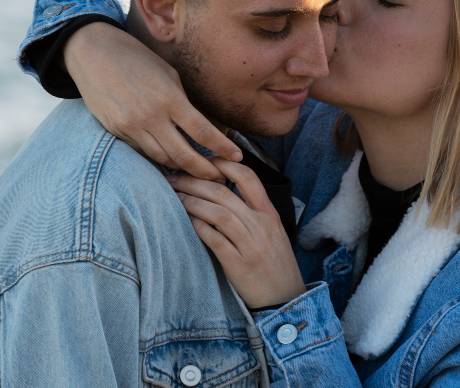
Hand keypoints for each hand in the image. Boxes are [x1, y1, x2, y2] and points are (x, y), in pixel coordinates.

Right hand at [63, 22, 241, 179]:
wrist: (94, 54)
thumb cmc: (137, 59)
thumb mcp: (168, 74)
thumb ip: (184, 102)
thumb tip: (203, 127)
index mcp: (169, 98)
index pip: (203, 132)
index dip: (223, 148)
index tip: (237, 157)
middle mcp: (150, 116)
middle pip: (183, 156)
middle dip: (205, 170)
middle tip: (219, 177)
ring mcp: (131, 127)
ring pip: (162, 158)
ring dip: (181, 168)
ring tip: (197, 171)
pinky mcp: (117, 132)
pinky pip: (143, 152)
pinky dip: (158, 158)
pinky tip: (170, 161)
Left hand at [169, 159, 306, 308]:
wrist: (286, 300)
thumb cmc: (274, 264)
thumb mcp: (272, 232)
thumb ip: (252, 212)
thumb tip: (221, 192)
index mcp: (269, 214)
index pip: (248, 177)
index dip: (223, 164)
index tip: (203, 160)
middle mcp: (261, 225)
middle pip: (224, 193)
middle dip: (194, 182)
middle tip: (174, 178)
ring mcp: (250, 245)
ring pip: (218, 213)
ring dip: (192, 202)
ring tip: (175, 198)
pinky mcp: (238, 264)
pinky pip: (214, 239)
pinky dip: (198, 227)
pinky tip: (186, 221)